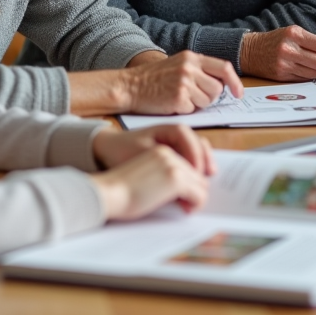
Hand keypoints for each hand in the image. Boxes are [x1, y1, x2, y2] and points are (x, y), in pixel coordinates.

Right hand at [90, 145, 209, 220]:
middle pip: (198, 173)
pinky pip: (200, 194)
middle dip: (195, 189)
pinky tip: (185, 210)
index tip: (188, 194)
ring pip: (202, 183)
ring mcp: (174, 166)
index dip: (190, 180)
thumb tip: (181, 192)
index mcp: (161, 150)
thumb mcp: (144, 175)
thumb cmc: (119, 190)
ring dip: (196, 197)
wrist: (106, 192)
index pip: (188, 162)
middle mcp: (169, 154)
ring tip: (185, 207)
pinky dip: (196, 204)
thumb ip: (162, 176)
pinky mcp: (176, 180)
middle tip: (188, 204)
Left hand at [92, 124, 215, 175]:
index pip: (192, 143)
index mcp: (173, 129)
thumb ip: (164, 164)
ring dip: (203, 169)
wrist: (108, 150)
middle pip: (201, 147)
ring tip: (204, 184)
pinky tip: (193, 185)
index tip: (196, 174)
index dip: (197, 159)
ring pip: (199, 154)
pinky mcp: (175, 153)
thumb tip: (183, 176)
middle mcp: (180, 134)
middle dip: (205, 165)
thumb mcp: (143, 156)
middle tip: (206, 181)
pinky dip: (194, 171)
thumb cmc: (124, 150)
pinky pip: (191, 160)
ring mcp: (179, 143)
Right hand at [123, 51, 243, 114]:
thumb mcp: (178, 64)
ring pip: (208, 101)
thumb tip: (224, 84)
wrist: (130, 86)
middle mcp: (189, 68)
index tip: (238, 93)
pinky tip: (172, 103)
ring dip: (197, 104)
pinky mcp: (178, 98)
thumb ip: (199, 70)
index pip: (224, 67)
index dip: (235, 82)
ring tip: (180, 98)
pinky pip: (194, 109)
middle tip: (193, 96)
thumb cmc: (154, 78)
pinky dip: (185, 110)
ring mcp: (184, 82)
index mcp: (192, 57)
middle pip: (217, 89)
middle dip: (209, 97)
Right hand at [239, 26, 315, 80]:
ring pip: (315, 73)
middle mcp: (289, 48)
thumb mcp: (293, 32)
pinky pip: (305, 79)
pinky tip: (310, 71)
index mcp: (294, 33)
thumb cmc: (276, 40)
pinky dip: (312, 76)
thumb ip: (312, 42)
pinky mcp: (282, 75)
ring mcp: (285, 63)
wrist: (250, 51)